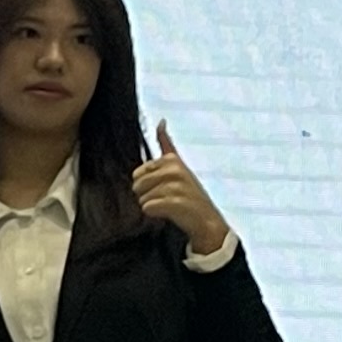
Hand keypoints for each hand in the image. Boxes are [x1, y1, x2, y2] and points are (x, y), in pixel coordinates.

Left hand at [134, 118, 231, 257]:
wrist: (205, 221)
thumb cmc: (188, 195)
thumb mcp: (178, 166)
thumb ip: (167, 146)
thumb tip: (161, 121)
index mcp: (172, 161)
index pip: (139, 171)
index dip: (144, 183)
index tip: (162, 187)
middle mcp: (174, 169)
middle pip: (136, 183)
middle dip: (145, 193)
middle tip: (165, 198)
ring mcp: (175, 185)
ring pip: (141, 197)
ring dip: (151, 205)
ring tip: (169, 205)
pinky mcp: (174, 201)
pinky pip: (147, 208)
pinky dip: (154, 214)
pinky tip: (169, 213)